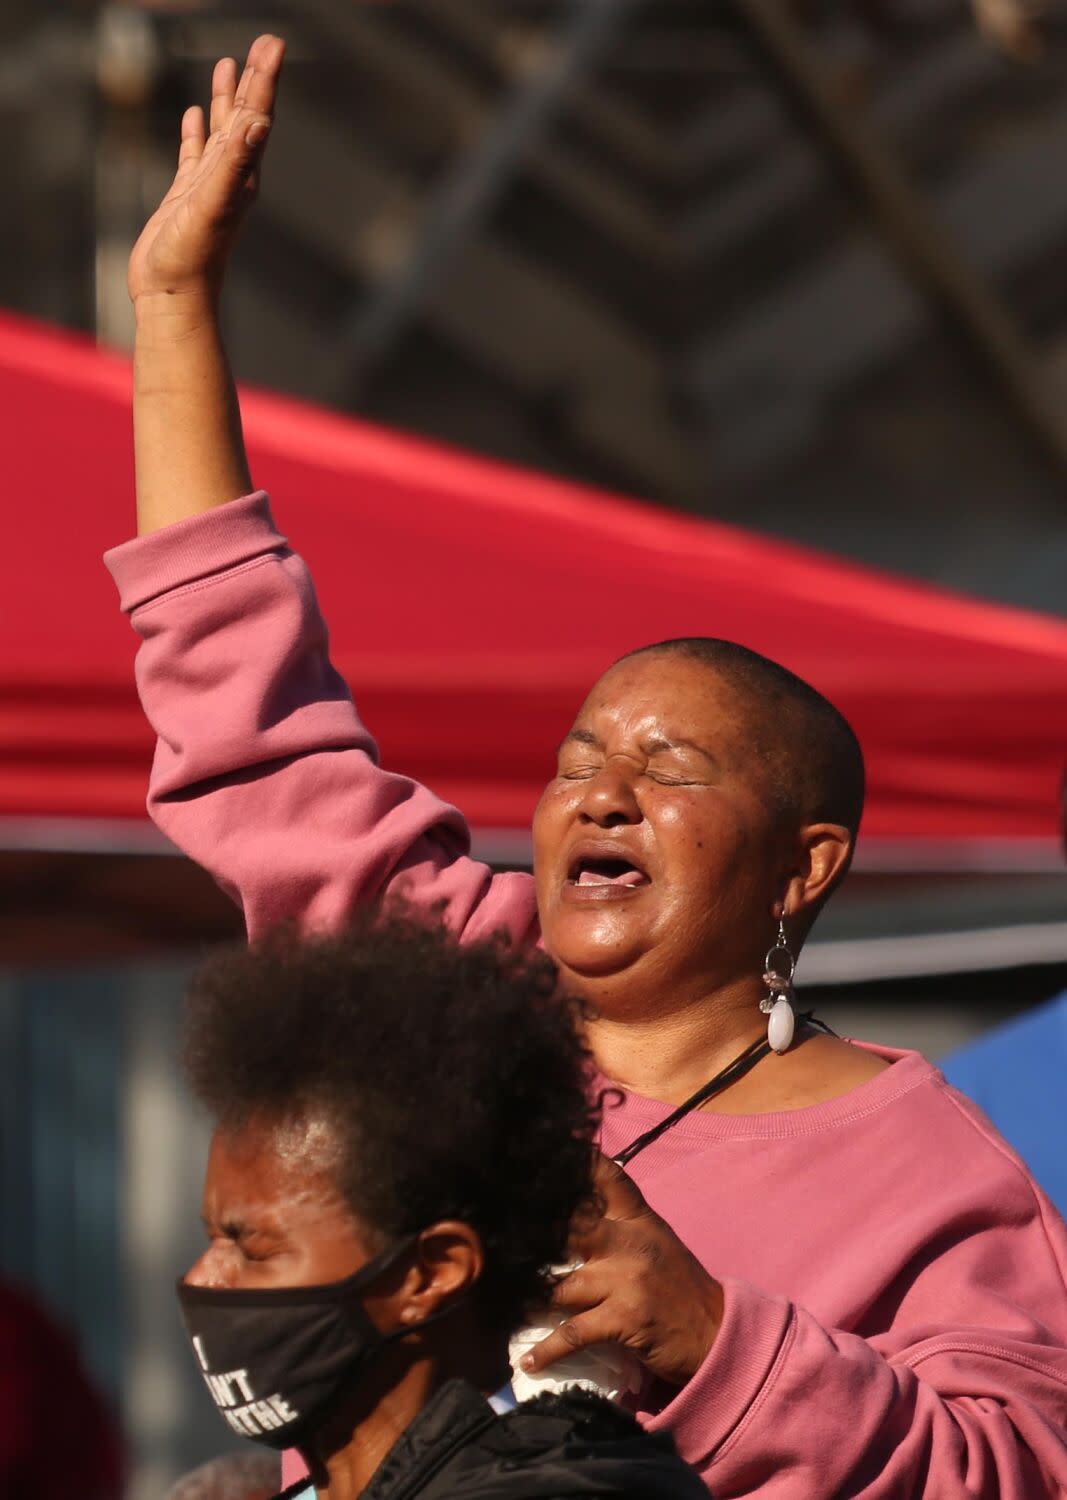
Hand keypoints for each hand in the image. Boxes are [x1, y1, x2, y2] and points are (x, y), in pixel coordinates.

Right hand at [127, 34, 285, 308]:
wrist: (173, 298)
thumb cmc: (192, 257)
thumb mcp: (213, 204)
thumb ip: (235, 163)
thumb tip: (259, 123)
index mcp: (242, 174)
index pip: (257, 115)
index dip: (265, 79)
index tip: (274, 43)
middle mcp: (232, 177)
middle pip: (246, 116)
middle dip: (254, 79)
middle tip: (266, 41)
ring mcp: (209, 186)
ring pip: (221, 130)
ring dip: (227, 98)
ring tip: (229, 64)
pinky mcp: (186, 196)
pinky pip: (194, 153)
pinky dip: (197, 131)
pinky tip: (195, 115)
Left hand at [518, 1154, 722, 1388]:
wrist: (717, 1333)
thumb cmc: (682, 1289)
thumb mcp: (657, 1244)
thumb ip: (622, 1227)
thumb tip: (576, 1217)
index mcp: (640, 1220)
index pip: (610, 1179)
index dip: (580, 1161)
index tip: (551, 1146)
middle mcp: (631, 1242)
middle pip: (571, 1226)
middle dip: (535, 1233)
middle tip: (499, 1234)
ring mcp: (626, 1279)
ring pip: (561, 1284)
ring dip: (530, 1299)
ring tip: (505, 1303)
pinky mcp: (624, 1318)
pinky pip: (574, 1332)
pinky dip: (549, 1349)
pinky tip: (529, 1360)